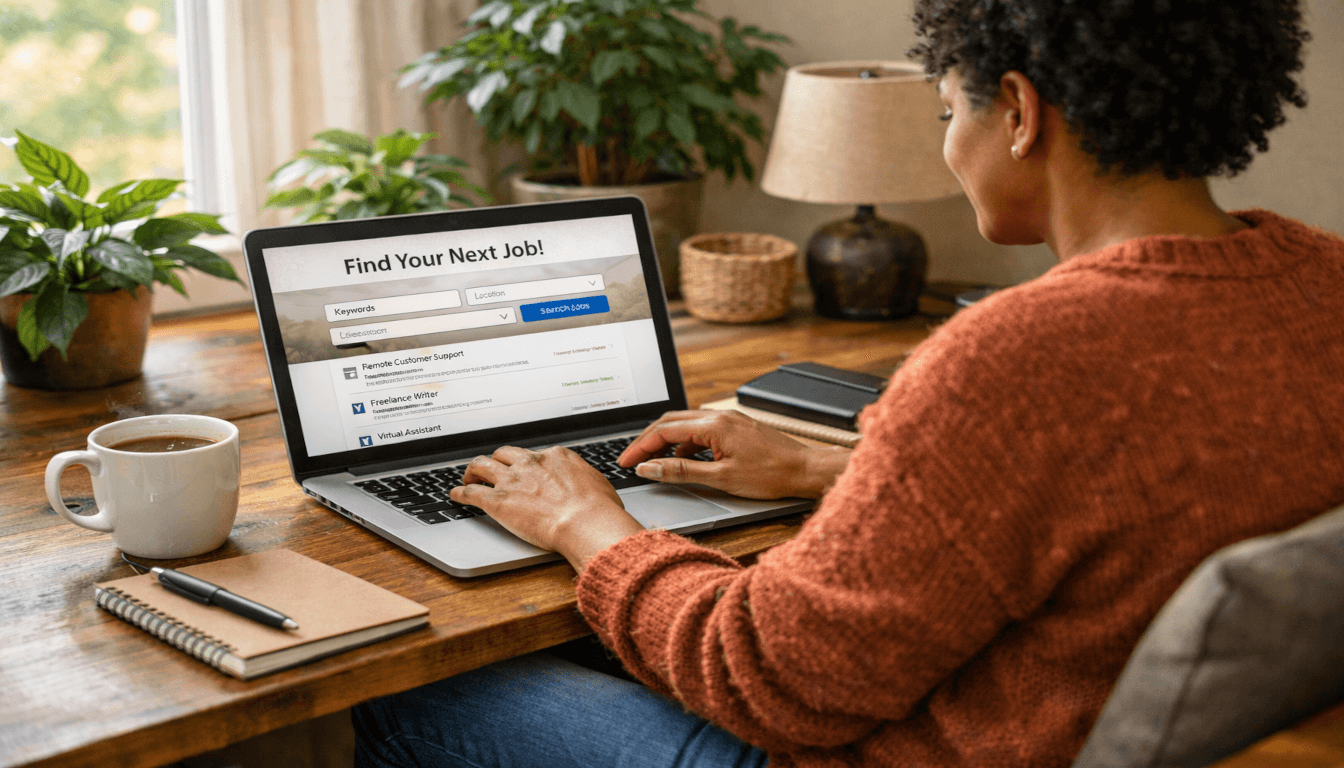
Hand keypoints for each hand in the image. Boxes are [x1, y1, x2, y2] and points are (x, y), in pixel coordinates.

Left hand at [449, 445, 644, 571]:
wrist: (586, 522)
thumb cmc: (599, 510)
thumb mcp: (600, 486)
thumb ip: (588, 482)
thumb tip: (593, 488)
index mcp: (555, 457)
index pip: (533, 455)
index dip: (525, 463)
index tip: (522, 470)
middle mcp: (530, 463)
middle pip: (504, 454)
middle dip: (496, 460)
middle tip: (491, 468)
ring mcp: (512, 480)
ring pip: (482, 465)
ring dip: (473, 471)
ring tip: (468, 477)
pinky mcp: (497, 500)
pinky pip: (471, 492)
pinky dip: (460, 492)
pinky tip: (455, 495)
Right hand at [618, 410, 850, 499]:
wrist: (806, 470)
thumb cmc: (771, 475)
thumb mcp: (721, 478)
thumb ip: (681, 472)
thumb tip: (650, 468)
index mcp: (714, 425)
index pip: (664, 431)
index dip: (640, 447)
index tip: (626, 462)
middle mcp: (719, 416)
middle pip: (670, 422)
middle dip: (647, 441)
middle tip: (631, 459)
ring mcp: (728, 420)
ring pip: (685, 425)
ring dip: (666, 442)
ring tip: (654, 463)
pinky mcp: (735, 427)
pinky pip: (701, 430)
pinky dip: (686, 444)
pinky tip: (685, 461)